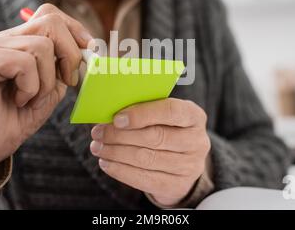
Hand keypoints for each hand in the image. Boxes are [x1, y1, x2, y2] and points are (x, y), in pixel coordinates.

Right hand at [0, 3, 93, 178]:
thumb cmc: (17, 118)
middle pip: (49, 21)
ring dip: (47, 81)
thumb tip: (90, 48)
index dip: (75, 29)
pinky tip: (18, 101)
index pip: (49, 14)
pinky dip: (31, 87)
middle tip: (69, 81)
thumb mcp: (51, 88)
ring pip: (41, 46)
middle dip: (70, 54)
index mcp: (17, 41)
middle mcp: (1, 38)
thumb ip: (65, 66)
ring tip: (32, 99)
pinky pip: (24, 63)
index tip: (91, 51)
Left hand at [90, 98, 209, 206]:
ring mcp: (189, 166)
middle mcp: (197, 141)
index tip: (117, 118)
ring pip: (146, 158)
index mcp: (194, 116)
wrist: (183, 160)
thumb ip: (144, 109)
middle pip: (155, 137)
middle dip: (120, 135)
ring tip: (98, 147)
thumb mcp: (163, 115)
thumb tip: (109, 111)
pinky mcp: (177, 185)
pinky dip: (120, 170)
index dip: (142, 114)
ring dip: (116, 153)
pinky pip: (144, 179)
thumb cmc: (167, 129)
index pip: (170, 111)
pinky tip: (106, 163)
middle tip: (98, 132)